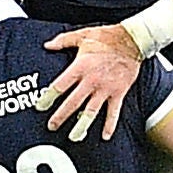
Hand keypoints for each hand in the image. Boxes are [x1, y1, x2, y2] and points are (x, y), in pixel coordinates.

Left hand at [41, 25, 142, 140]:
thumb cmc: (107, 37)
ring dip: (82, 126)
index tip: (40, 107)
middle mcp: (91, 81)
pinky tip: (105, 136)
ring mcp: (105, 89)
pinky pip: (114, 112)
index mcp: (80, 67)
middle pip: (72, 103)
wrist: (133, 40)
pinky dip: (110, 125)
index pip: (59, 86)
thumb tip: (47, 45)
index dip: (47, 98)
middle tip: (51, 126)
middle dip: (60, 116)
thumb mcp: (82, 35)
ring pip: (91, 112)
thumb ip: (63, 41)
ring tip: (74, 137)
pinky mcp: (118, 92)